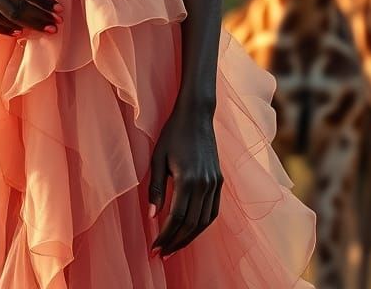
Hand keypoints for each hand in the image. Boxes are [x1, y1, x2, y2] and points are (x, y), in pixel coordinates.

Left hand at [148, 104, 222, 258]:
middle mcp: (205, 184)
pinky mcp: (219, 180)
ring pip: (204, 221)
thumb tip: (152, 217)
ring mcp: (215, 183)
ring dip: (190, 238)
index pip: (176, 218)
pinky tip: (191, 231)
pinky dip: (202, 225)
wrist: (196, 114)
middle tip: (161, 255)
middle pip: (191, 224)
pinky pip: (213, 211)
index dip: (164, 236)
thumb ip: (155, 189)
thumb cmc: (173, 133)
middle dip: (176, 242)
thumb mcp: (158, 158)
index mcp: (188, 179)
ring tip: (174, 247)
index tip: (154, 249)